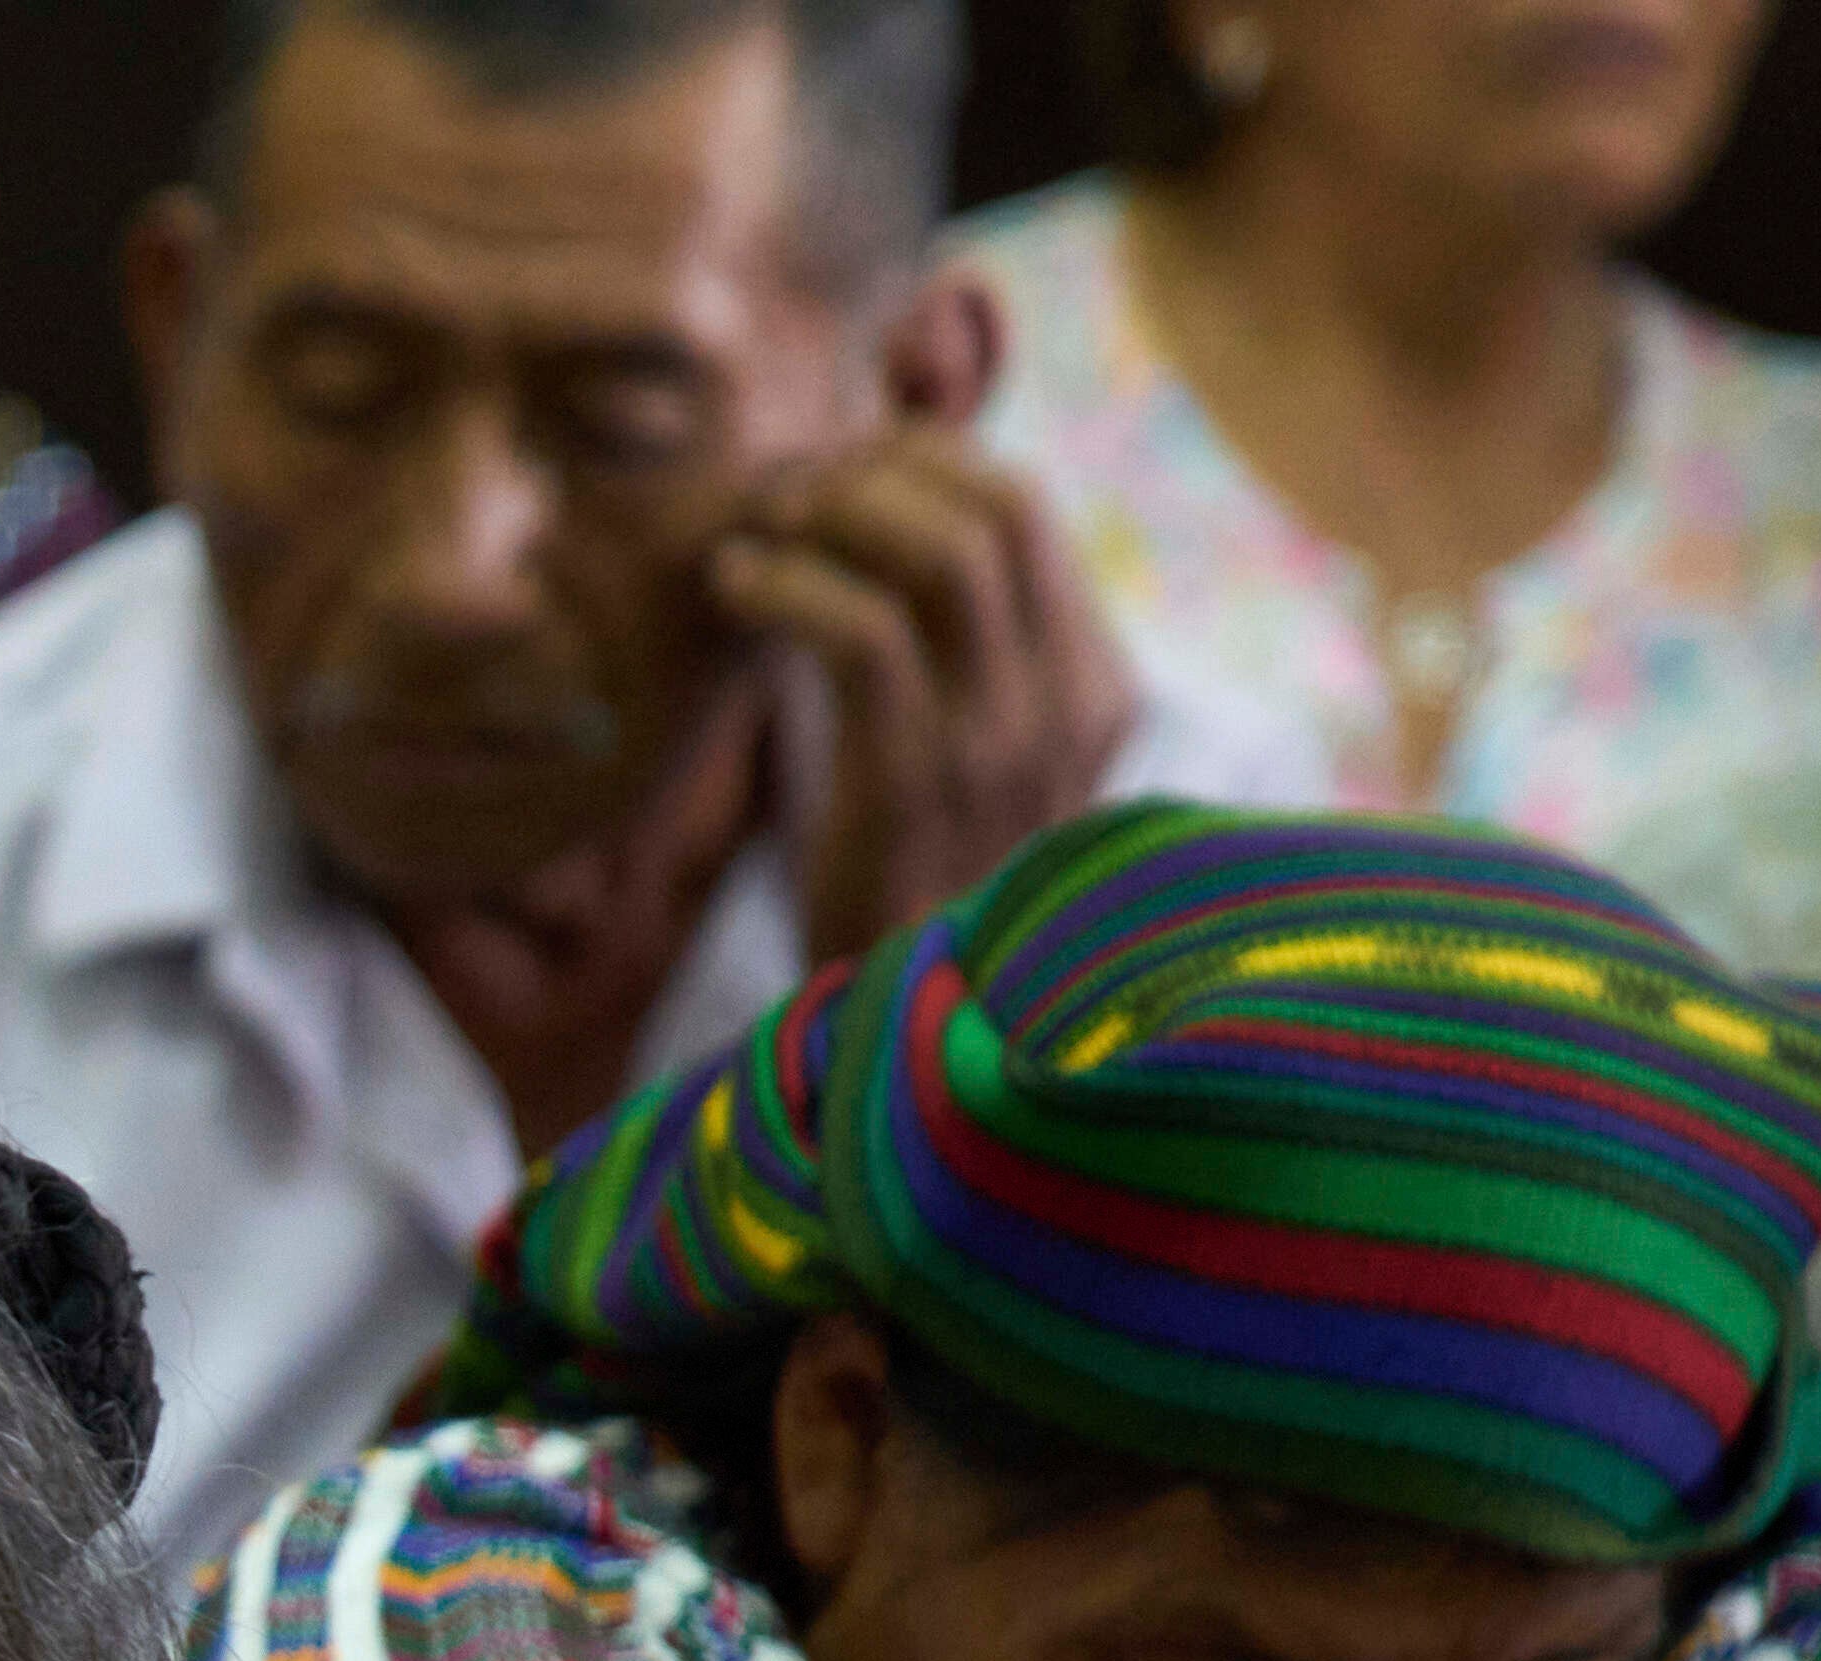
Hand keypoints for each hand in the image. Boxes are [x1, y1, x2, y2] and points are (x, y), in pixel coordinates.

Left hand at [721, 435, 1134, 956]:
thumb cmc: (907, 893)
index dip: (920, 462)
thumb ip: (945, 656)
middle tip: (787, 491)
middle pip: (1000, 502)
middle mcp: (1068, 702)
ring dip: (836, 511)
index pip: (1024, 509)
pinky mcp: (920, 783)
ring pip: (942, 548)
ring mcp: (1004, 741)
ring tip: (757, 530)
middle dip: (882, 468)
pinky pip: (864, 633)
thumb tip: (880, 518)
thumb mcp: (954, 760)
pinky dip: (788, 585)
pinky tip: (732, 587)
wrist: (911, 1039)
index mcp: (1089, 686)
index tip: (830, 478)